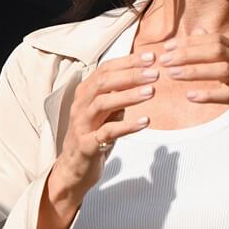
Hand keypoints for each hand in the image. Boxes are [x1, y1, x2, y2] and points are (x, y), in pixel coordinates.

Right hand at [39, 53, 156, 228]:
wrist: (73, 170)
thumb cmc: (93, 138)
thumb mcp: (106, 114)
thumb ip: (118, 98)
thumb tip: (142, 79)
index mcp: (85, 94)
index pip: (105, 70)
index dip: (128, 62)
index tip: (151, 57)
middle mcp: (80, 105)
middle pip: (104, 82)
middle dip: (130, 75)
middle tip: (155, 73)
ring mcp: (81, 125)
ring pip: (103, 103)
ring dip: (128, 96)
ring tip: (151, 91)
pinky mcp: (86, 145)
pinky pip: (107, 132)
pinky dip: (126, 126)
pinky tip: (145, 122)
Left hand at [158, 29, 228, 216]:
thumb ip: (218, 56)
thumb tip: (196, 32)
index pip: (217, 39)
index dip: (190, 42)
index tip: (167, 48)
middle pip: (218, 50)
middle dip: (188, 53)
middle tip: (164, 60)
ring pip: (222, 70)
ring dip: (194, 71)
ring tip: (172, 74)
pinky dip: (208, 94)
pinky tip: (190, 96)